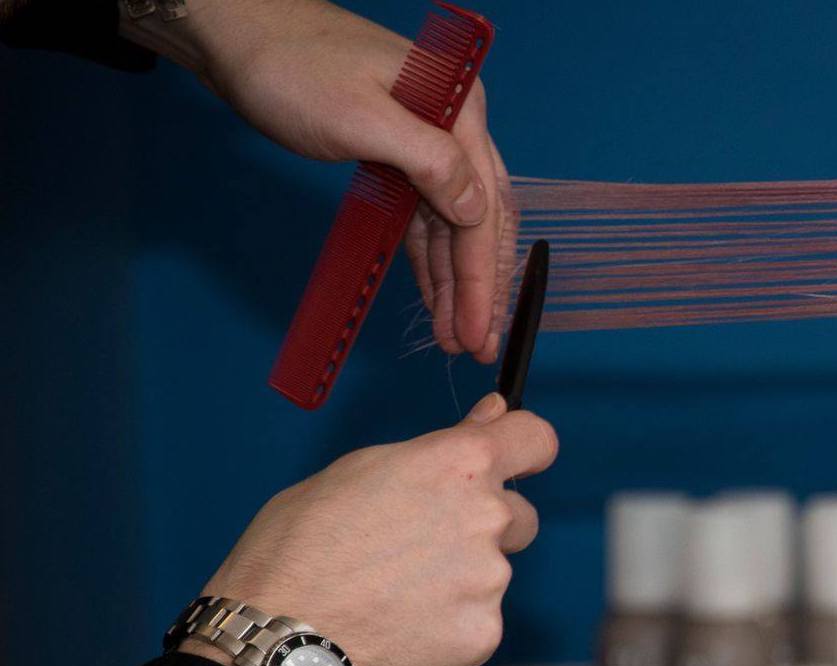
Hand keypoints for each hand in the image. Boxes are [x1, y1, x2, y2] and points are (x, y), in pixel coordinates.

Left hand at [123, 0, 511, 359]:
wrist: (237, 33)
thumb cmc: (292, 68)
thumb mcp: (362, 118)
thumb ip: (429, 164)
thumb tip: (478, 212)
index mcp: (459, 111)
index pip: (484, 209)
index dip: (482, 278)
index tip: (477, 332)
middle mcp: (453, 125)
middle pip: (480, 222)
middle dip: (478, 289)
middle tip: (477, 347)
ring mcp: (426, 140)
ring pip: (453, 226)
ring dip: (454, 283)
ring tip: (453, 337)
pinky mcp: (397, 153)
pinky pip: (425, 217)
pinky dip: (430, 259)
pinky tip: (433, 296)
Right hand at [194, 394, 556, 665]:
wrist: (281, 625)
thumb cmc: (303, 540)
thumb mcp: (362, 468)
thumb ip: (441, 446)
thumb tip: (493, 415)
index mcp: (459, 464)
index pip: (535, 440)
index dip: (524, 449)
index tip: (514, 461)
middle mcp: (487, 517)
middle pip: (519, 517)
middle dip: (485, 529)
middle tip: (421, 547)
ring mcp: (489, 580)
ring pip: (493, 576)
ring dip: (460, 583)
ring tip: (395, 594)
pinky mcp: (483, 633)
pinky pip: (478, 625)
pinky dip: (449, 629)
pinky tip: (401, 627)